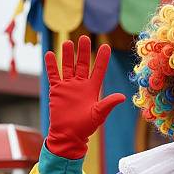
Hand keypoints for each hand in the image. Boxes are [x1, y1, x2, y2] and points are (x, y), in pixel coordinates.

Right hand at [44, 35, 125, 158]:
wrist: (68, 135)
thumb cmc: (85, 127)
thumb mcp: (99, 114)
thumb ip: (108, 104)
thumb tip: (122, 97)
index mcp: (92, 89)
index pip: (98, 70)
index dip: (102, 59)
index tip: (106, 47)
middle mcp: (80, 85)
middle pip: (82, 64)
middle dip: (83, 51)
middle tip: (85, 37)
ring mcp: (68, 86)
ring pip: (68, 66)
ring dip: (67, 55)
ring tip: (68, 42)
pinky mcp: (57, 90)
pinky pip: (53, 75)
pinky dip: (51, 65)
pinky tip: (50, 54)